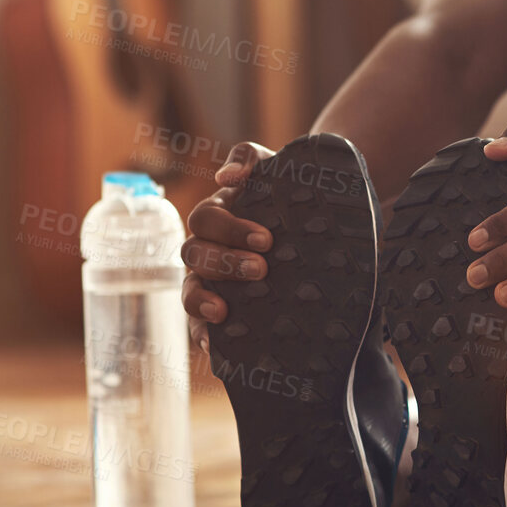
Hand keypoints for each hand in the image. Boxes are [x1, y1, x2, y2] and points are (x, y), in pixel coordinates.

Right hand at [180, 142, 275, 353]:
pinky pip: (199, 325)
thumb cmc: (287, 195)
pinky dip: (201, 335)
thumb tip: (227, 176)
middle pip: (194, 255)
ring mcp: (210, 281)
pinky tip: (213, 347)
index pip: (206, 220)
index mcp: (217, 214)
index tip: (266, 240)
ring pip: (189, 290)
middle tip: (260, 269)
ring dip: (202, 300)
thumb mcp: (274, 168)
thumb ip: (249, 159)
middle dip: (224, 263)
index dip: (229, 229)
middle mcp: (208, 248)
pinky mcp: (220, 310)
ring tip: (223, 312)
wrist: (316, 223)